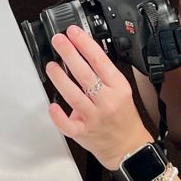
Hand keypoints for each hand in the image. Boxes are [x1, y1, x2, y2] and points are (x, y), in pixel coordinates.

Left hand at [45, 26, 151, 170]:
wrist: (129, 148)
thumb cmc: (124, 117)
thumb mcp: (122, 91)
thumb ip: (104, 75)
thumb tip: (83, 53)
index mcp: (118, 87)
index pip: (100, 61)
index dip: (85, 44)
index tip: (74, 32)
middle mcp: (107, 101)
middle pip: (85, 74)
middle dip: (70, 54)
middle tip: (58, 41)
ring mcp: (94, 118)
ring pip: (74, 96)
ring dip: (60, 79)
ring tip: (51, 66)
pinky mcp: (84, 133)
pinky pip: (69, 125)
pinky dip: (59, 116)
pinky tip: (52, 105)